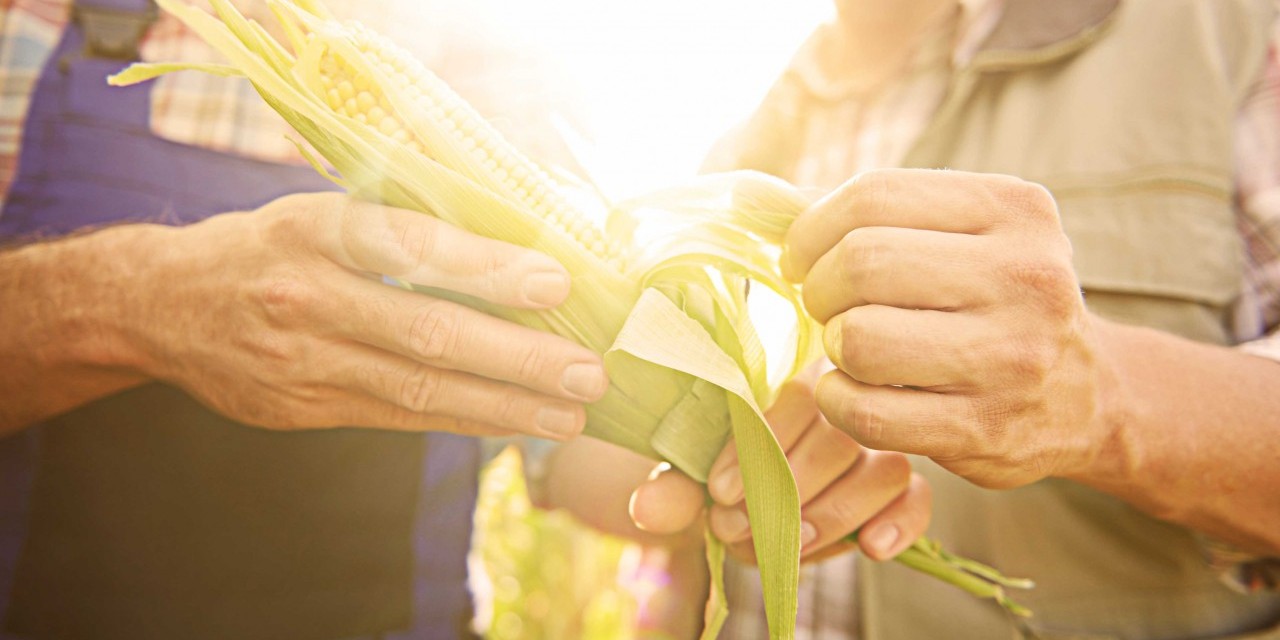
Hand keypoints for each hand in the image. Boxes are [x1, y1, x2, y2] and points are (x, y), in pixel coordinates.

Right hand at [126, 193, 607, 437]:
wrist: (164, 305)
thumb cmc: (270, 244)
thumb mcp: (320, 209)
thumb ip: (405, 220)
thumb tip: (524, 232)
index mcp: (313, 227)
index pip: (409, 246)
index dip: (485, 266)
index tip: (556, 282)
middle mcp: (306, 295)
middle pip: (425, 330)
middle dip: (517, 356)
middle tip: (588, 370)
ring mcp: (303, 361)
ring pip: (419, 387)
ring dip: (505, 405)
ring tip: (573, 412)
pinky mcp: (305, 409)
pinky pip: (400, 416)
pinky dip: (465, 419)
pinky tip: (519, 423)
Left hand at [629, 372, 931, 563]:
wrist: (746, 499)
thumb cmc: (726, 475)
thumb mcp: (694, 480)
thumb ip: (675, 489)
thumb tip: (646, 508)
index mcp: (794, 383)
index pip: (792, 398)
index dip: (756, 450)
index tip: (717, 493)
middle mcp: (844, 407)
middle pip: (839, 437)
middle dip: (786, 491)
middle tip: (740, 525)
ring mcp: (879, 447)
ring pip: (882, 470)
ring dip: (833, 513)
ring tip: (789, 543)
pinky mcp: (903, 489)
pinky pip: (918, 498)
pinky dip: (900, 523)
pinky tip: (871, 547)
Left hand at [784, 169, 1115, 488]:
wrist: (1090, 395)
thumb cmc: (996, 300)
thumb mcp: (969, 233)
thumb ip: (879, 212)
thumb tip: (765, 202)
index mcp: (1015, 210)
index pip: (874, 196)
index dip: (811, 227)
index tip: (801, 257)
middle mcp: (1025, 277)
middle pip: (861, 263)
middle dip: (819, 287)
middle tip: (824, 305)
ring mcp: (1010, 359)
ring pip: (858, 340)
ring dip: (831, 345)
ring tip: (849, 346)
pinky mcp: (985, 429)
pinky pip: (865, 412)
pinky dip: (836, 399)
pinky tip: (850, 390)